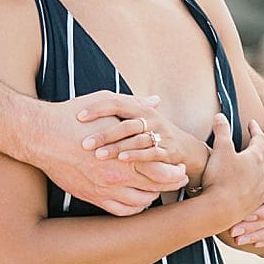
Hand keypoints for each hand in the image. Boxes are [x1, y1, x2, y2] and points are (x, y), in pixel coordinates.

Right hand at [31, 92, 187, 216]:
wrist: (42, 135)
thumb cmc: (73, 116)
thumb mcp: (107, 103)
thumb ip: (134, 104)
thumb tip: (154, 101)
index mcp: (125, 154)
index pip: (162, 171)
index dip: (175, 172)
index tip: (181, 168)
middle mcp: (117, 176)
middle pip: (155, 189)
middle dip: (170, 184)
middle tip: (177, 179)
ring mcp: (104, 189)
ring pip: (139, 204)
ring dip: (152, 197)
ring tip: (157, 190)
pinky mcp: (91, 196)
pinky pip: (120, 211)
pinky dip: (134, 209)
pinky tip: (137, 201)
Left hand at [79, 99, 208, 189]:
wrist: (184, 147)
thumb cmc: (152, 131)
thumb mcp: (136, 117)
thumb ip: (117, 109)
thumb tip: (85, 104)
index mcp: (139, 107)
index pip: (115, 103)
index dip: (97, 108)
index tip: (78, 116)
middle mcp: (150, 118)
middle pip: (124, 123)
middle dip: (103, 133)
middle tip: (84, 143)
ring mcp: (159, 134)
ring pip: (135, 139)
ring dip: (117, 147)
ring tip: (98, 154)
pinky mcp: (167, 151)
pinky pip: (150, 153)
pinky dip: (135, 156)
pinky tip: (122, 160)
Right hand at [203, 116, 263, 231]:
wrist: (219, 209)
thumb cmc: (220, 177)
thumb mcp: (220, 149)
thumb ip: (221, 131)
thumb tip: (220, 115)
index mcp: (255, 158)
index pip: (260, 140)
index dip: (256, 130)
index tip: (252, 123)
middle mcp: (262, 174)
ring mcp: (261, 190)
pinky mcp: (255, 205)